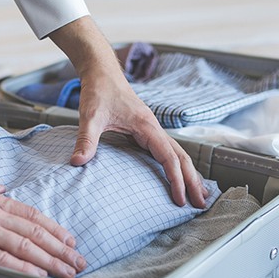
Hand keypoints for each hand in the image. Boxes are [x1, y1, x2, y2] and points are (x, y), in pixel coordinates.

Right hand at [0, 156, 85, 277]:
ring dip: (50, 259)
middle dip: (61, 247)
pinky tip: (39, 275)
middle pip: (35, 230)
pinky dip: (24, 267)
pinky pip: (2, 258)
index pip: (31, 214)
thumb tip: (1, 190)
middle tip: (79, 260)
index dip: (54, 228)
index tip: (69, 239)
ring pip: (25, 244)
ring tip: (67, 271)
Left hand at [48, 17, 208, 207]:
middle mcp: (154, 128)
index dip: (176, 179)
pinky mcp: (146, 131)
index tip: (180, 200)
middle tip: (201, 204)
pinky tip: (180, 178)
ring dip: (189, 174)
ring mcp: (152, 130)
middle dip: (192, 181)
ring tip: (199, 195)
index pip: (168, 157)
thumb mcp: (90, 116)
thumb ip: (86, 140)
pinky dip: (177, 166)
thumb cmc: (98, 91)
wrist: (102, 73)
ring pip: (177, 154)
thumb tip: (77, 162)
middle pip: (181, 157)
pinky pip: (167, 151)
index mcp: (147, 126)